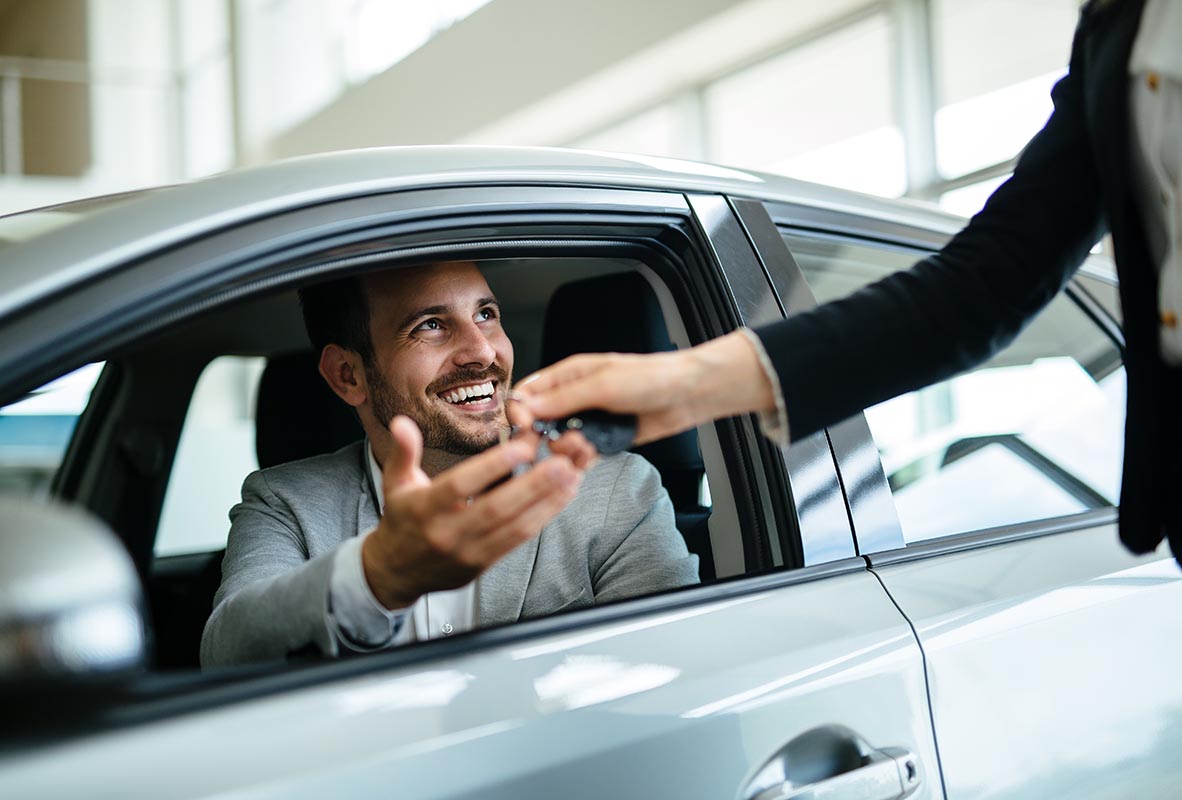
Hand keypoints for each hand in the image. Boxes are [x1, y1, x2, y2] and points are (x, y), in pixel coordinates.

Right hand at [361, 415, 584, 608]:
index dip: (492, 467)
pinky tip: (561, 498)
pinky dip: (542, 518)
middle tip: (562, 462)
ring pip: (514, 527)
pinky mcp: (483, 564)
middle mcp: (448, 532)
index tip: (521, 447)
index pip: (461, 485)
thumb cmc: (402, 520)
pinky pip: (517, 541)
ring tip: (571, 476)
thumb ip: (404, 451)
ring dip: (547, 502)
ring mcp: (468, 552)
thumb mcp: (396, 483)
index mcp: (425, 508)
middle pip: (496, 508)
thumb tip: (402, 423)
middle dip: (533, 485)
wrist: (397, 573)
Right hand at [512, 332, 774, 445]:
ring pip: (559, 443)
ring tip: (587, 448)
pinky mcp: (604, 440)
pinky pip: (581, 456)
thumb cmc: (650, 378)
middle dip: (543, 437)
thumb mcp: (602, 384)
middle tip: (560, 444)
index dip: (520, 412)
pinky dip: (581, 461)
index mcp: (568, 376)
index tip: (526, 429)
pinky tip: (590, 459)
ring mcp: (589, 420)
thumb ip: (563, 398)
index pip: (527, 393)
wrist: (687, 394)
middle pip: (539, 422)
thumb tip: (525, 406)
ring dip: (567, 451)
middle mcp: (574, 398)